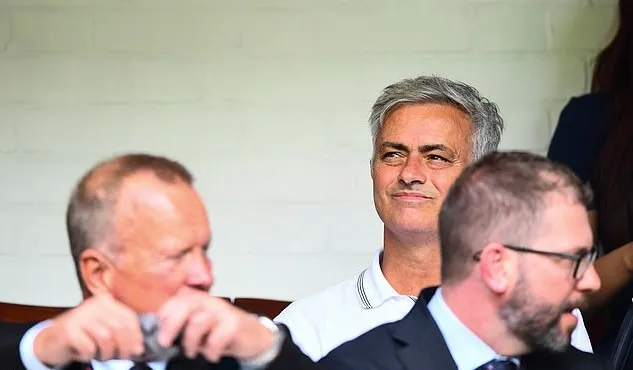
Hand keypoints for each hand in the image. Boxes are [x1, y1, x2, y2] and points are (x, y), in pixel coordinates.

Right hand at [33, 293, 143, 365]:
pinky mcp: (68, 329)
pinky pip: (89, 347)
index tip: (138, 349)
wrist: (51, 341)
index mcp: (105, 302)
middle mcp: (93, 305)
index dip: (136, 335)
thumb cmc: (83, 336)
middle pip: (119, 327)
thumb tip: (139, 348)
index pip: (128, 316)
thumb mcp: (104, 330)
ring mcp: (80, 316)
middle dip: (124, 346)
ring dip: (107, 352)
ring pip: (106, 337)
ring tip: (102, 356)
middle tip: (122, 357)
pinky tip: (84, 353)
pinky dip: (90, 355)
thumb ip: (122, 333)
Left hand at [157, 288, 274, 361]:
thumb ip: (180, 324)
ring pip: (198, 322)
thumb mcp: (197, 325)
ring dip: (191, 342)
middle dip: (170, 326)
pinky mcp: (233, 324)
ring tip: (192, 351)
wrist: (252, 335)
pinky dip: (210, 351)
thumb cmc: (220, 330)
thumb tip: (157, 335)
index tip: (159, 333)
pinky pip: (216, 338)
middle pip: (184, 306)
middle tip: (165, 342)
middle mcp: (208, 301)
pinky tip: (212, 354)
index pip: (173, 302)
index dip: (162, 317)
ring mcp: (222, 311)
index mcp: (196, 299)